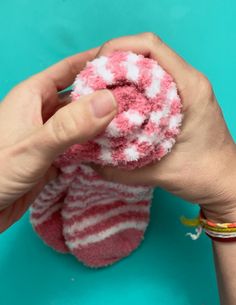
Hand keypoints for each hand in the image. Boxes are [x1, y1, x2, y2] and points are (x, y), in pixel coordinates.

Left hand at [0, 49, 116, 231]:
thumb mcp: (33, 147)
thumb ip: (69, 126)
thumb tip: (109, 101)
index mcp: (33, 96)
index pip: (68, 69)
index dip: (94, 63)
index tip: (124, 63)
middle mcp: (41, 112)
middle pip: (78, 97)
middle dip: (105, 96)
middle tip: (136, 97)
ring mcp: (48, 135)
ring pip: (81, 122)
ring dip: (102, 123)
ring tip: (131, 122)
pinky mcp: (52, 156)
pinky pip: (79, 145)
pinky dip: (95, 146)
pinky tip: (113, 148)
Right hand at [93, 33, 235, 222]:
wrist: (224, 181)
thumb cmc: (202, 175)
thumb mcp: (159, 174)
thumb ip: (120, 169)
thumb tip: (87, 158)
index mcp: (189, 88)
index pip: (151, 47)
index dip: (118, 50)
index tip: (96, 68)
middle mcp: (189, 80)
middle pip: (147, 50)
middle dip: (115, 60)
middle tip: (93, 81)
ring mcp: (186, 86)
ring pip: (149, 63)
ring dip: (123, 71)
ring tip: (101, 89)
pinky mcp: (181, 96)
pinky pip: (153, 78)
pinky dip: (133, 83)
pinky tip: (118, 100)